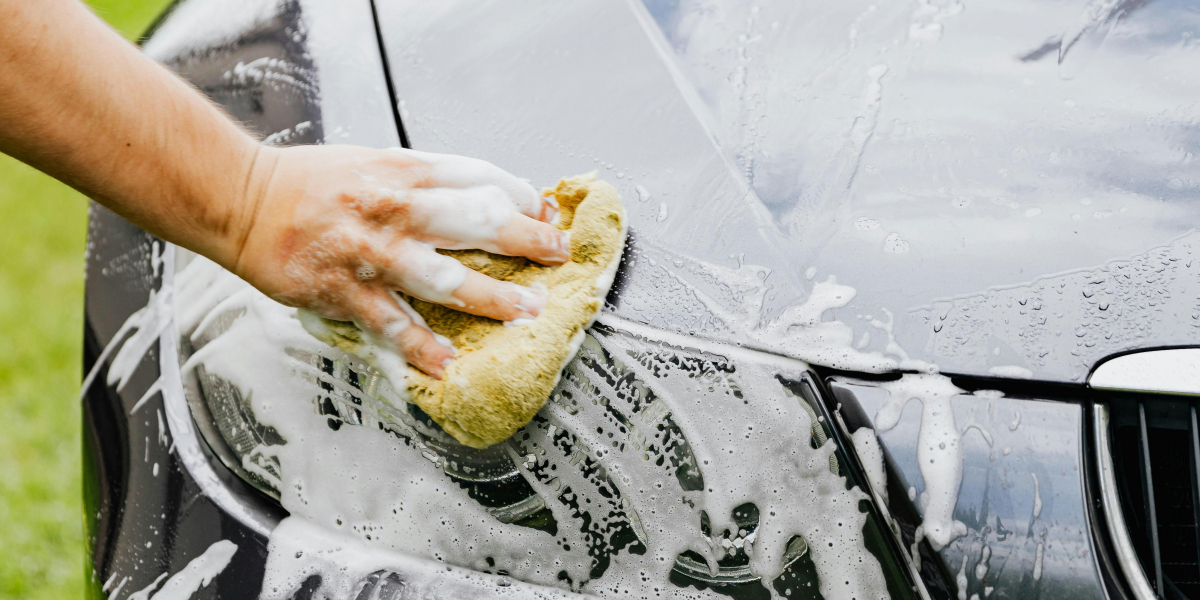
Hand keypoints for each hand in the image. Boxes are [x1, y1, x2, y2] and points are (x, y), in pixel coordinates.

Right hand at [232, 145, 568, 378]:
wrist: (241, 198)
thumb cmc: (311, 183)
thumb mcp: (376, 164)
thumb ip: (428, 183)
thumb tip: (487, 200)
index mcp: (403, 171)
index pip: (478, 178)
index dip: (521, 196)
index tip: (548, 214)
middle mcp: (392, 207)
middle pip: (473, 221)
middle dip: (524, 240)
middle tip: (558, 257)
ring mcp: (369, 252)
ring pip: (442, 277)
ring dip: (490, 297)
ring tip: (526, 313)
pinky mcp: (343, 291)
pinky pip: (391, 324)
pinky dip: (421, 347)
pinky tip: (447, 363)